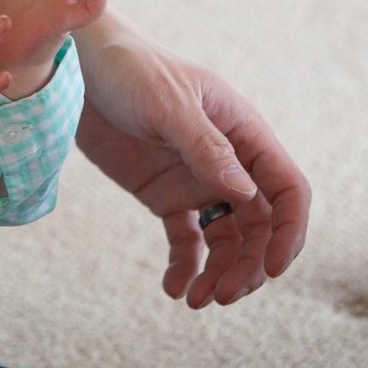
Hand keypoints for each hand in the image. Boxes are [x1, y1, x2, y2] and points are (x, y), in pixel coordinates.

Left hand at [72, 9, 310, 306]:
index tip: (272, 269)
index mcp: (243, 132)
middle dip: (249, 264)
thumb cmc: (130, 69)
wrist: (77, 67)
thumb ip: (207, 147)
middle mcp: (228, 161)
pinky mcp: (164, 194)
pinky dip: (185, 266)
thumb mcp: (168, 103)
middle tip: (220, 296)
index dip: (289, 231)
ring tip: (198, 299)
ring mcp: (197, 179)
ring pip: (228, 239)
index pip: (287, 188)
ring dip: (220, 272)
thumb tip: (248, 195)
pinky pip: (187, 239)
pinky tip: (174, 287)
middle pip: (260, 225)